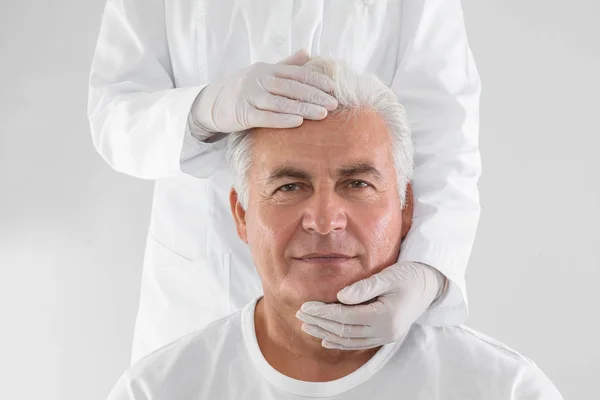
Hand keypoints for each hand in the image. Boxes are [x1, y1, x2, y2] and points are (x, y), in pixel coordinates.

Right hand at [191, 49, 337, 132]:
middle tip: (333, 104)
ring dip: (303, 108)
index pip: (296, 73)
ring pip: (281, 102)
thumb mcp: (264, 73)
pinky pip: (265, 117)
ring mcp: (250, 96)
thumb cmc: (243, 88)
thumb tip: (308, 53)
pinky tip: (298, 122)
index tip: (332, 88)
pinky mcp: (243, 113)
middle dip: (314, 96)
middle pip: (291, 87)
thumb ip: (286, 64)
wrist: (212, 102)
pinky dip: (282, 119)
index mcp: (267, 69)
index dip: (315, 80)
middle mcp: (259, 79)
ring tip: (322, 114)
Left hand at [296, 261, 445, 349]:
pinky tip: (326, 339)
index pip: (346, 317)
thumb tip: (340, 296)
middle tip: (300, 314)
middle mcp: (385, 331)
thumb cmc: (410, 275)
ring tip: (307, 325)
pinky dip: (341, 342)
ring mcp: (386, 336)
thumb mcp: (389, 276)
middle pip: (344, 331)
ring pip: (350, 340)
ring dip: (326, 333)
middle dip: (320, 323)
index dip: (323, 313)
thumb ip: (364, 287)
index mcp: (385, 316)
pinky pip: (358, 343)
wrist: (430, 284)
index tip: (305, 306)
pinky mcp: (385, 335)